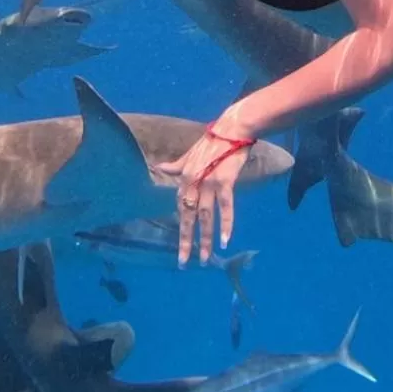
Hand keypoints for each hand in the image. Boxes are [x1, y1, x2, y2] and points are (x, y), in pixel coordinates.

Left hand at [155, 124, 253, 266]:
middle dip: (186, 240)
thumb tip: (160, 167)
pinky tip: (225, 241)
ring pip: (205, 216)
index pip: (180, 206)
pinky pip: (225, 207)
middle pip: (188, 216)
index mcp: (185, 177)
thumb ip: (176, 165)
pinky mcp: (225, 182)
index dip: (182, 226)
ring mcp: (209, 183)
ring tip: (204, 258)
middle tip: (184, 262)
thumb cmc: (213, 141)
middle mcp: (194, 182)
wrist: (232, 129)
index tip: (182, 244)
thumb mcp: (190, 153)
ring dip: (204, 239)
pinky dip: (226, 224)